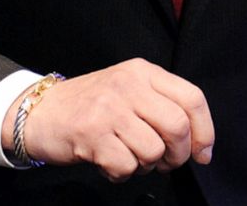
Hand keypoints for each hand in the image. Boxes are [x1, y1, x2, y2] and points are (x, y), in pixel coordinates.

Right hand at [2, 58, 214, 181]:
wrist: (41, 112)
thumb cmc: (91, 105)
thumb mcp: (129, 89)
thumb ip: (162, 105)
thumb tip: (198, 142)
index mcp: (143, 72)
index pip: (192, 98)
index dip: (205, 131)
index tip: (202, 153)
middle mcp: (128, 85)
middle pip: (178, 126)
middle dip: (178, 154)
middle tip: (165, 162)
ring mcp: (109, 109)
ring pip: (153, 150)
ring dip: (147, 165)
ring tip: (131, 158)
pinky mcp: (92, 134)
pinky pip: (126, 166)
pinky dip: (122, 173)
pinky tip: (109, 162)